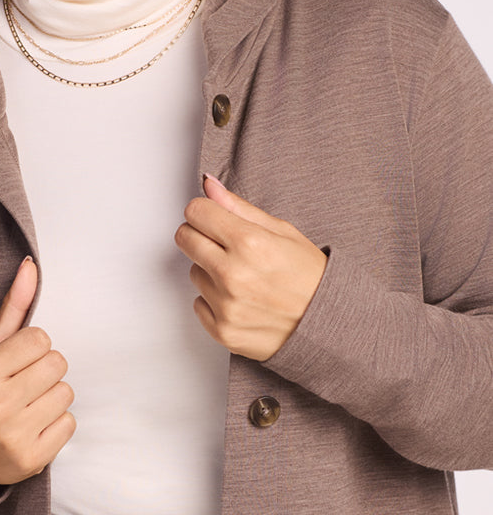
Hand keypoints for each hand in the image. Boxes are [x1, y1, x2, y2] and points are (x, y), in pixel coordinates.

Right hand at [0, 257, 74, 488]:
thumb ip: (13, 307)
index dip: (33, 348)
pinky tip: (34, 426)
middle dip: (45, 370)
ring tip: (27, 405)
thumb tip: (31, 266)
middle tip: (23, 384)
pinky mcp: (31, 461)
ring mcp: (14, 437)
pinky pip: (70, 424)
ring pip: (66, 393)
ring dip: (52, 397)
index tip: (16, 362)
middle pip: (58, 364)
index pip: (40, 339)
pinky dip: (57, 424)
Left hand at [175, 175, 326, 361]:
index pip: (195, 211)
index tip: (216, 218)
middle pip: (184, 238)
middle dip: (200, 235)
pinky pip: (198, 303)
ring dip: (211, 270)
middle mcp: (233, 275)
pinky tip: (241, 299)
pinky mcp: (222, 331)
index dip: (205, 212)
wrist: (329, 324)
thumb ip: (238, 206)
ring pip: (193, 272)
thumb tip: (208, 184)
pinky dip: (214, 300)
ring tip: (243, 276)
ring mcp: (226, 306)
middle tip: (226, 245)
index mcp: (250, 243)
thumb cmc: (310, 276)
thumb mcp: (282, 230)